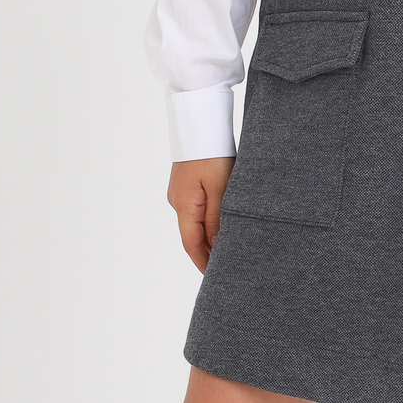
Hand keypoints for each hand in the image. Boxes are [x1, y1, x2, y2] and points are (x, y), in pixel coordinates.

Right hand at [167, 157, 235, 272]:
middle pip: (191, 235)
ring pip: (194, 222)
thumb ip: (217, 219)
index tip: (214, 277)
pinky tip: (219, 225)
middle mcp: (177, 201)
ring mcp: (180, 192)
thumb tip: (216, 245)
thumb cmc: (213, 154)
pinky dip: (206, 222)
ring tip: (225, 250)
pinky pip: (195, 209)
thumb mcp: (221, 189)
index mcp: (184, 205)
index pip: (191, 243)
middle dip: (206, 253)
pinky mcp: (186, 184)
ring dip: (208, 237)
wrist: (201, 125)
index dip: (203, 262)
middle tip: (223, 269)